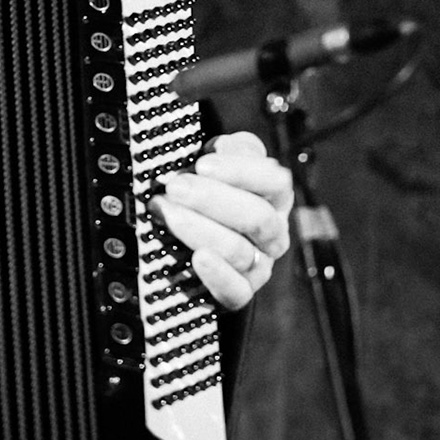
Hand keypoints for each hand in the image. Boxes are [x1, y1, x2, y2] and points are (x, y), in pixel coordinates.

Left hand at [149, 132, 292, 311]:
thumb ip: (227, 151)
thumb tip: (223, 145)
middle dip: (212, 200)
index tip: (202, 164)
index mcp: (273, 197)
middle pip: (258, 218)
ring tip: (164, 212)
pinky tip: (199, 258)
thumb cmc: (201, 189)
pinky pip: (236, 292)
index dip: (241, 171)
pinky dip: (219, 276)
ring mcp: (258, 266)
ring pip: (241, 252)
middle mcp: (272, 233)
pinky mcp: (238, 293)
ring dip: (201, 230)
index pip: (275, 182)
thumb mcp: (216, 162)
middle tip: (175, 187)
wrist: (183, 242)